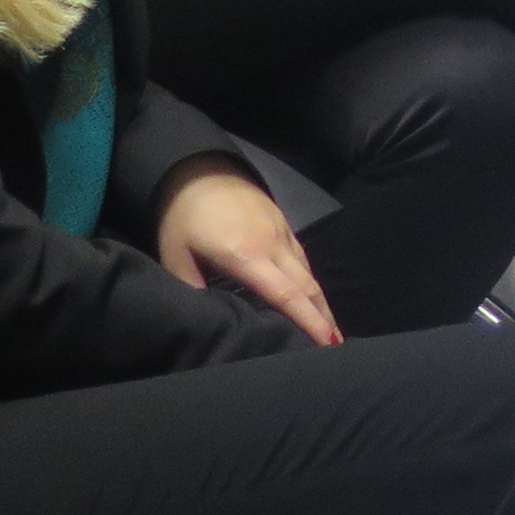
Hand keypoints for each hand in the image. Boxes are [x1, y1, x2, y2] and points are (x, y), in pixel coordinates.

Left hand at [155, 160, 338, 343]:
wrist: (197, 168)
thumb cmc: (183, 217)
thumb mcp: (176, 257)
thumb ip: (193, 290)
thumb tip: (206, 320)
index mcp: (247, 257)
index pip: (286, 295)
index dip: (307, 321)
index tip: (326, 343)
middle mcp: (272, 245)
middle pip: (306, 287)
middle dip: (324, 318)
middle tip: (337, 347)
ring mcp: (281, 232)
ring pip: (308, 273)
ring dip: (320, 302)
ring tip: (330, 330)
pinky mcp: (282, 223)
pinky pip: (301, 258)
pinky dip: (310, 282)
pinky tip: (311, 296)